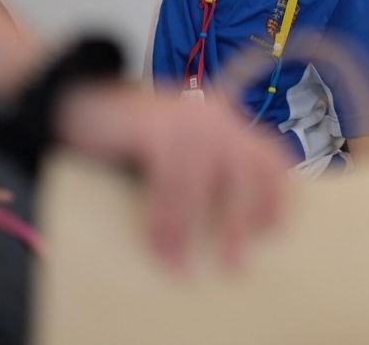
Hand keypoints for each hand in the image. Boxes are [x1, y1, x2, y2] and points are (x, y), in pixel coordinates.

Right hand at [54, 86, 290, 273]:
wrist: (91, 101)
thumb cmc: (144, 136)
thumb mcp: (187, 149)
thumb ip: (212, 172)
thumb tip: (235, 230)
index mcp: (228, 121)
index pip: (269, 153)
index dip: (278, 193)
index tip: (276, 230)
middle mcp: (215, 117)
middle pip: (246, 167)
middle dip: (242, 218)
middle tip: (235, 264)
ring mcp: (185, 119)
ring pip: (198, 183)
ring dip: (187, 230)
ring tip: (181, 267)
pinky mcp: (153, 127)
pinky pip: (164, 183)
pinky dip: (161, 221)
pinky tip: (159, 247)